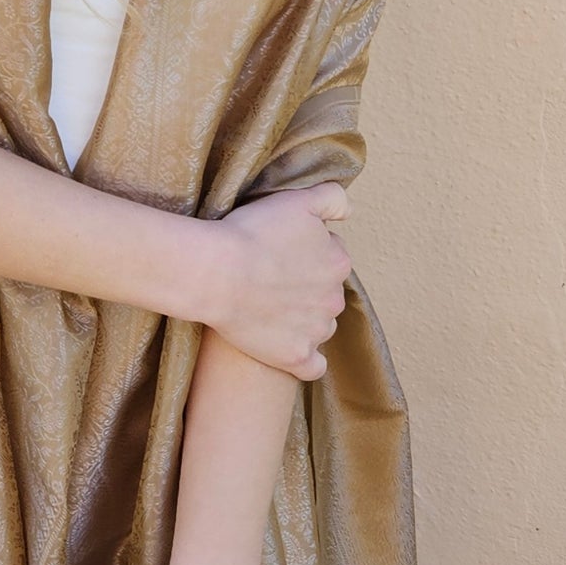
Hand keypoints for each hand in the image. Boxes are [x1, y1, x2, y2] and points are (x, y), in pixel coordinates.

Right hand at [205, 183, 352, 378]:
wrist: (217, 273)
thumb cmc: (251, 233)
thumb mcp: (296, 200)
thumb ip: (332, 198)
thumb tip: (348, 211)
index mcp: (338, 261)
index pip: (330, 255)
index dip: (303, 252)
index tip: (279, 251)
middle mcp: (334, 298)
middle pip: (325, 291)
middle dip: (305, 286)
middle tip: (270, 277)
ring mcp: (316, 331)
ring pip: (319, 325)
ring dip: (303, 319)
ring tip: (268, 308)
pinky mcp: (296, 357)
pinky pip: (312, 365)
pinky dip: (304, 358)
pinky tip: (286, 346)